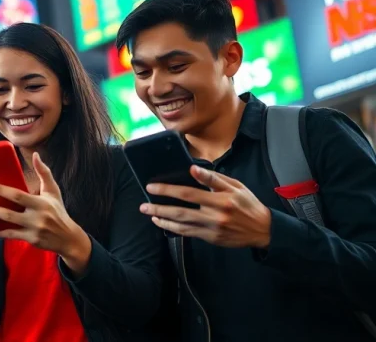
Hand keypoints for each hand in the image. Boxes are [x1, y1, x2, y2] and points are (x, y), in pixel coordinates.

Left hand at [0, 153, 91, 273]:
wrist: (68, 238)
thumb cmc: (58, 211)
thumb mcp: (53, 191)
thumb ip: (44, 172)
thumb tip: (36, 155)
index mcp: (41, 203)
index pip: (17, 195)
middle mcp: (37, 217)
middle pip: (9, 213)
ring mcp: (33, 230)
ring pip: (8, 225)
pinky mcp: (31, 240)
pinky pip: (11, 236)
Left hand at [140, 165, 271, 248]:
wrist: (263, 230)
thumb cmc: (248, 204)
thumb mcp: (236, 186)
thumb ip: (213, 179)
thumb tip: (193, 169)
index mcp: (221, 199)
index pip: (190, 193)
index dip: (170, 189)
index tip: (153, 185)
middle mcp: (215, 215)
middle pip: (181, 210)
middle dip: (160, 206)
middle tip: (144, 203)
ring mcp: (212, 228)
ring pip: (182, 224)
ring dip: (163, 219)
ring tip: (148, 212)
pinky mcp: (211, 238)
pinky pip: (188, 233)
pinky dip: (173, 229)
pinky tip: (162, 223)